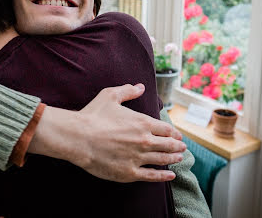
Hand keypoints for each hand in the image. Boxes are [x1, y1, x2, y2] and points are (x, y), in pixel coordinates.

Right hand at [29, 84, 185, 182]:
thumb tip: (140, 87)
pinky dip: (163, 175)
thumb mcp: (110, 96)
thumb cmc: (93, 115)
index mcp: (142, 122)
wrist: (78, 137)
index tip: (177, 135)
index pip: (166, 129)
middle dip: (177, 146)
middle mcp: (144, 141)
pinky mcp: (130, 172)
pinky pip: (152, 175)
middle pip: (168, 145)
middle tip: (182, 147)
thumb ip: (127, 90)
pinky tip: (170, 175)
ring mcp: (138, 158)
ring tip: (179, 158)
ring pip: (162, 159)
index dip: (174, 132)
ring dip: (173, 158)